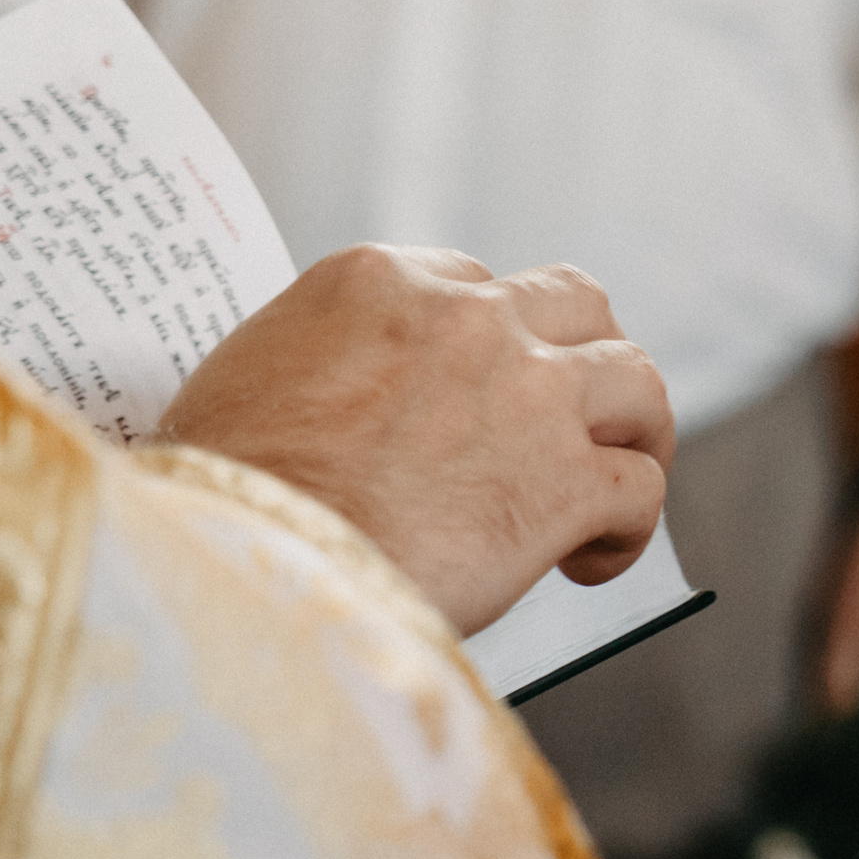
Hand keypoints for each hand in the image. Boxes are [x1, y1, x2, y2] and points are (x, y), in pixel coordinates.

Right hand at [156, 244, 673, 636]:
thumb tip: (368, 405)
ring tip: (610, 478)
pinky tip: (590, 559)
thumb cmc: (217, 504)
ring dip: (633, 429)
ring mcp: (528, 393)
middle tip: (571, 413)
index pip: (473, 282)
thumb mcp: (250, 384)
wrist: (233, 576)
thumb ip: (328, 364)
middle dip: (582, 357)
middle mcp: (466, 317)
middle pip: (575, 305)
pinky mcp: (565, 481)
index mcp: (378, 282)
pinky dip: (630, 524)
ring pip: (634, 379)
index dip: (492, 339)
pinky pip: (641, 485)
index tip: (484, 386)